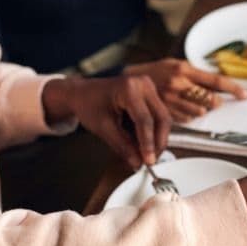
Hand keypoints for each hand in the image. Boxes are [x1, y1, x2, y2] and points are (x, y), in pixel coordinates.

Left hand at [42, 76, 171, 168]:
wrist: (82, 92)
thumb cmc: (88, 104)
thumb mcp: (102, 127)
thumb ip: (122, 145)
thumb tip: (138, 162)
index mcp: (129, 88)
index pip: (145, 120)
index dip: (148, 143)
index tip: (148, 161)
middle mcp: (143, 84)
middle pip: (161, 118)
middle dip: (158, 142)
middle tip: (151, 161)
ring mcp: (149, 87)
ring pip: (164, 118)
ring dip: (158, 138)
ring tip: (148, 155)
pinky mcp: (151, 94)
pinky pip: (159, 116)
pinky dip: (154, 132)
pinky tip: (146, 144)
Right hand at [123, 58, 246, 122]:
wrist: (128, 79)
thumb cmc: (155, 72)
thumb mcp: (175, 65)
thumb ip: (195, 75)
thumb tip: (218, 87)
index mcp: (183, 69)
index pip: (216, 80)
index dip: (234, 88)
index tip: (246, 95)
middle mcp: (178, 83)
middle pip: (210, 100)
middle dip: (214, 103)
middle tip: (211, 101)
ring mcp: (170, 99)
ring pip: (199, 112)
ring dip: (200, 111)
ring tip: (189, 102)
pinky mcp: (164, 112)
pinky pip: (186, 120)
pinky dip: (188, 117)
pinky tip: (180, 109)